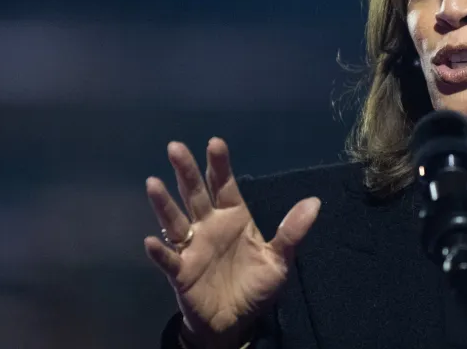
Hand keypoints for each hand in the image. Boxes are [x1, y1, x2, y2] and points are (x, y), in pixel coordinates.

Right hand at [145, 137, 320, 346]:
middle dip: (187, 172)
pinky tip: (151, 240)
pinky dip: (160, 251)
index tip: (215, 143)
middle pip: (195, 194)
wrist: (235, 323)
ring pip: (176, 221)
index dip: (219, 165)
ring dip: (164, 203)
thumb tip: (314, 202)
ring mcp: (192, 248)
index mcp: (234, 218)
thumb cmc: (255, 287)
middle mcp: (209, 226)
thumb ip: (292, 232)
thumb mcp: (279, 261)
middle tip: (176, 147)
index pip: (224, 185)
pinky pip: (169, 259)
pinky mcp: (181, 273)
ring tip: (153, 183)